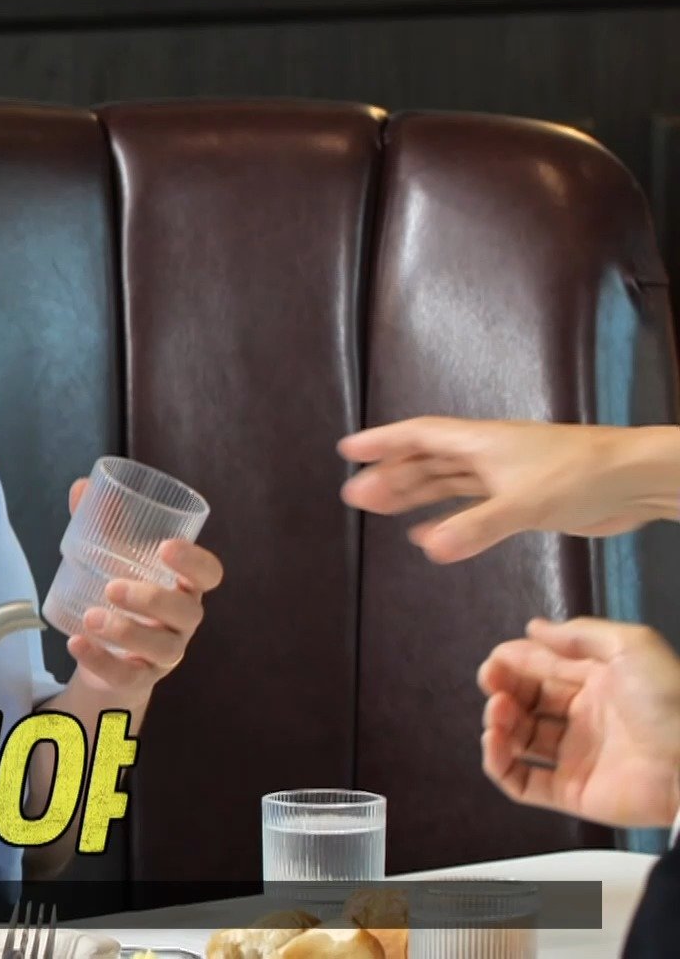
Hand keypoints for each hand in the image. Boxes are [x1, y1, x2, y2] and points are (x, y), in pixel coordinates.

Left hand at [61, 477, 223, 695]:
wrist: (105, 652)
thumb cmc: (120, 594)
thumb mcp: (112, 558)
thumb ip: (100, 523)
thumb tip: (82, 486)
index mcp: (183, 585)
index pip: (209, 574)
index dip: (195, 561)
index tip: (167, 546)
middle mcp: (182, 621)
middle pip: (187, 612)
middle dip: (152, 599)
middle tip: (112, 586)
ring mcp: (165, 653)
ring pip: (161, 648)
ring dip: (126, 631)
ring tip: (91, 617)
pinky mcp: (140, 679)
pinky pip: (128, 676)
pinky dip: (100, 661)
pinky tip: (75, 643)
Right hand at [338, 418, 679, 563]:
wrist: (636, 481)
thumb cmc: (585, 474)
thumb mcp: (523, 503)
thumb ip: (475, 527)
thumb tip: (430, 549)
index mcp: (482, 443)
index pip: (419, 436)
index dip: (383, 442)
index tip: (350, 450)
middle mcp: (489, 455)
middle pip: (428, 462)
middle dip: (391, 476)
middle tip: (358, 494)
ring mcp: (506, 476)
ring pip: (448, 484)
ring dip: (415, 497)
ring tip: (382, 510)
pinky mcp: (523, 499)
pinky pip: (472, 507)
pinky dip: (449, 519)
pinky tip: (432, 535)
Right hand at [480, 616, 679, 829]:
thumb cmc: (668, 701)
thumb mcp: (631, 646)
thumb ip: (580, 634)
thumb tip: (533, 629)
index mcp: (598, 683)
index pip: (543, 668)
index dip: (515, 662)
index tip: (496, 661)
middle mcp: (583, 718)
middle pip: (527, 701)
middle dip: (503, 689)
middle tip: (493, 685)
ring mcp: (575, 757)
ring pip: (519, 739)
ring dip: (498, 723)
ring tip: (499, 713)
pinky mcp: (570, 792)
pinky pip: (522, 782)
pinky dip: (499, 764)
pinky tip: (495, 743)